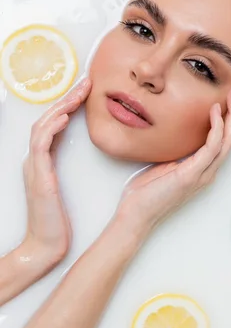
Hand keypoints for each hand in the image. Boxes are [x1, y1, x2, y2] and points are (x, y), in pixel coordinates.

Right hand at [22, 79, 91, 268]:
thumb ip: (73, 171)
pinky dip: (51, 128)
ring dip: (61, 107)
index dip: (70, 106)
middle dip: (68, 99)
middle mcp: (37, 159)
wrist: (46, 245)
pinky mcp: (38, 176)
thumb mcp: (68, 189)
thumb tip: (98, 157)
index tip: (89, 92)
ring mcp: (35, 166)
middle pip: (48, 119)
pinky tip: (64, 118)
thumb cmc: (59, 221)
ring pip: (43, 125)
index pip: (55, 124)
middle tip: (87, 82)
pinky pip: (41, 145)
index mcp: (45, 161)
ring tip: (78, 93)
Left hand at [113, 80, 230, 248]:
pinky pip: (210, 148)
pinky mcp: (192, 175)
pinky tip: (216, 111)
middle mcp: (209, 170)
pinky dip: (216, 128)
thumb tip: (178, 132)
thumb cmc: (148, 192)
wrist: (136, 214)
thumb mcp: (165, 164)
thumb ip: (178, 152)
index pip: (226, 137)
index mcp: (204, 167)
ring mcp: (203, 174)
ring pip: (227, 139)